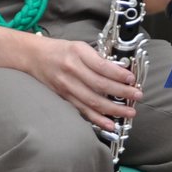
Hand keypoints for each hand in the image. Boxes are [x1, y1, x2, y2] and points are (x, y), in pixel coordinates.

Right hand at [26, 37, 142, 130]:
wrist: (34, 57)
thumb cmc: (62, 50)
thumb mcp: (81, 46)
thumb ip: (99, 58)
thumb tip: (122, 71)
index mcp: (78, 53)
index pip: (102, 66)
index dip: (118, 74)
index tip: (132, 79)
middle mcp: (71, 70)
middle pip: (99, 85)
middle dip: (121, 93)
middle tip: (137, 96)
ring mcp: (66, 86)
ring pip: (92, 101)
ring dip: (113, 109)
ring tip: (129, 113)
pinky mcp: (63, 98)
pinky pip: (82, 110)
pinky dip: (97, 118)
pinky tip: (110, 124)